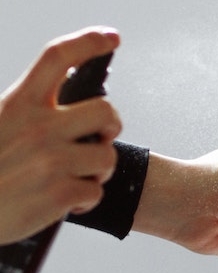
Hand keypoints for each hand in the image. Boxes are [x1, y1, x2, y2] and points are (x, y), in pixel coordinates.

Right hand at [0, 27, 121, 243]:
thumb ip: (27, 109)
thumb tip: (67, 96)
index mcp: (18, 104)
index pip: (57, 57)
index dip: (89, 42)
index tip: (111, 37)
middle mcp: (38, 128)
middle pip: (105, 110)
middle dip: (112, 125)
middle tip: (102, 137)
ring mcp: (51, 161)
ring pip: (106, 156)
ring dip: (98, 170)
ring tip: (77, 177)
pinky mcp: (59, 194)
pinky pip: (96, 192)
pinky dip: (86, 201)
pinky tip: (67, 203)